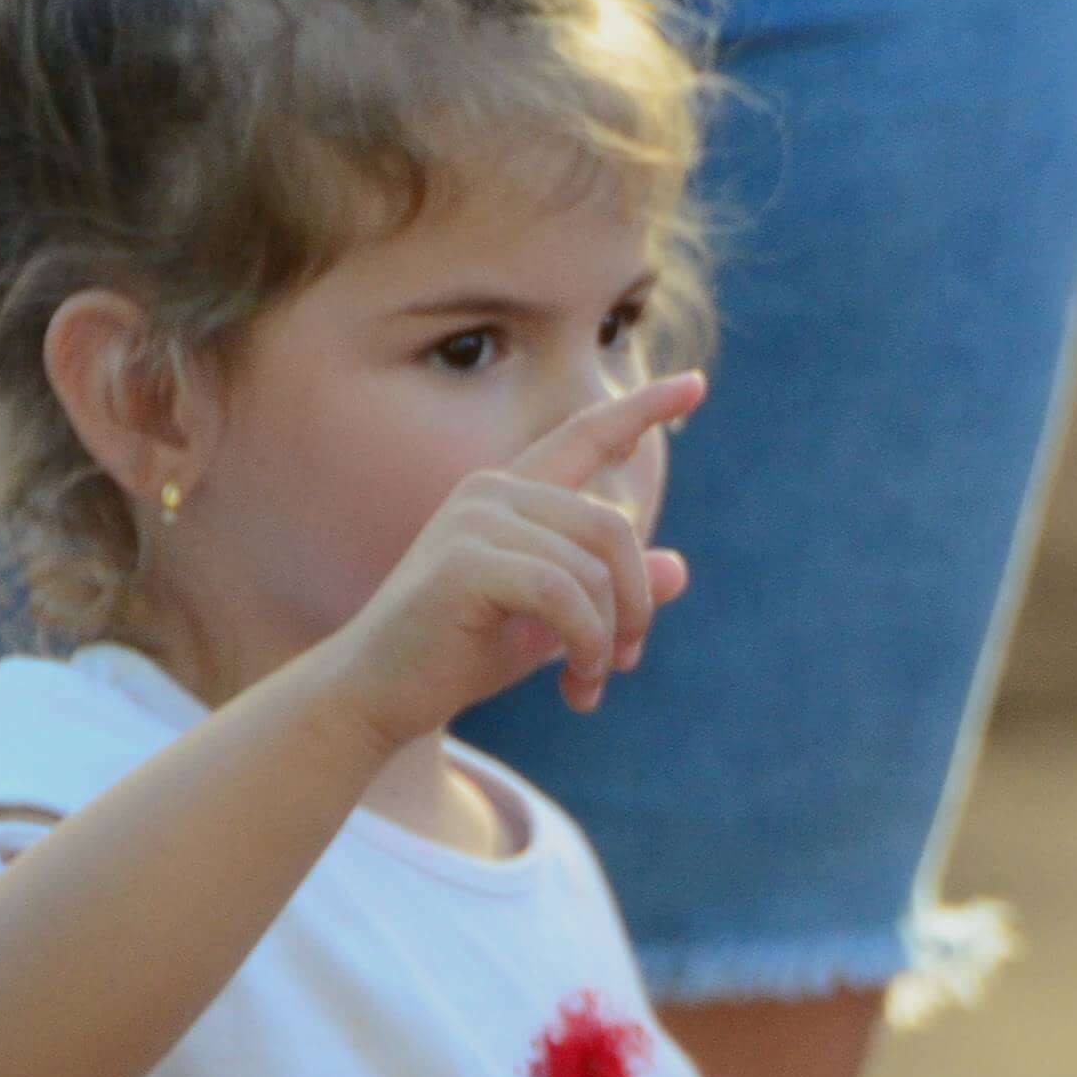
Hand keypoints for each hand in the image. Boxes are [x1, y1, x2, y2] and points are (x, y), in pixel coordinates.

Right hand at [316, 371, 702, 750]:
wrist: (380, 693)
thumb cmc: (463, 653)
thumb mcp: (554, 620)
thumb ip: (609, 590)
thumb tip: (680, 568)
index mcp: (512, 493)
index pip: (584, 435)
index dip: (641, 409)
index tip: (696, 383)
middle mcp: (492, 492)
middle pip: (614, 529)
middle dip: (635, 605)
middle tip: (626, 663)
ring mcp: (473, 520)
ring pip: (594, 568)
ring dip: (607, 637)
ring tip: (589, 682)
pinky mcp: (463, 562)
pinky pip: (564, 594)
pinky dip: (585, 643)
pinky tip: (576, 684)